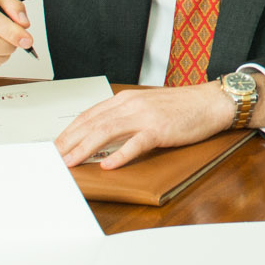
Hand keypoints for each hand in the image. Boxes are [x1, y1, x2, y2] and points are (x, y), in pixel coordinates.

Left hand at [54, 82, 237, 168]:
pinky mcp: (160, 129)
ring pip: (106, 132)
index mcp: (125, 99)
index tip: (56, 145)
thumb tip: (103, 134)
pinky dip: (120, 155)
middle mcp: (131, 105)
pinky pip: (135, 143)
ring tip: (70, 162)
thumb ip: (125, 117)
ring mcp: (144, 116)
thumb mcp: (147, 107)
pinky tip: (107, 165)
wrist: (210, 102)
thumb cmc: (182, 107)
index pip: (89, 115)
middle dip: (69, 142)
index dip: (69, 131)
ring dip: (85, 148)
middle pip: (91, 123)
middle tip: (54, 157)